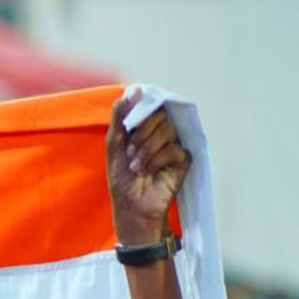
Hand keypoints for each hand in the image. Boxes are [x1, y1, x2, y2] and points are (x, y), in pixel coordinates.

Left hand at [106, 90, 190, 246]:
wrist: (131, 208)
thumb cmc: (122, 179)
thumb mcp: (114, 144)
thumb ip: (121, 116)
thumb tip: (135, 90)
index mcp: (145, 128)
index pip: (149, 106)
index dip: (139, 113)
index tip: (128, 127)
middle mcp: (161, 134)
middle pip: (160, 115)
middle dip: (141, 134)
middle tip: (130, 152)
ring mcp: (174, 145)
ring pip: (168, 130)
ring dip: (147, 148)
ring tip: (136, 166)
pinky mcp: (184, 160)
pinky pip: (175, 148)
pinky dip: (158, 159)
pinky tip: (149, 172)